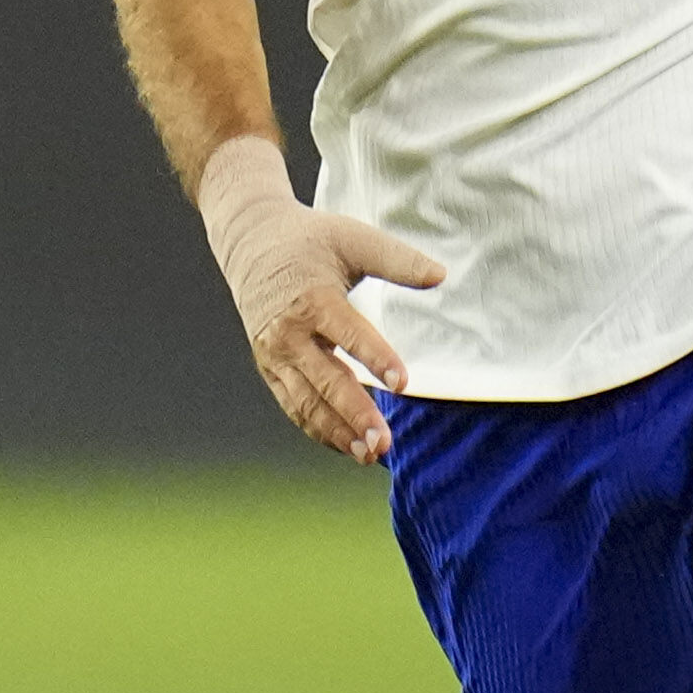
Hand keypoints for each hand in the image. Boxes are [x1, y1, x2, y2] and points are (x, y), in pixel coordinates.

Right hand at [196, 139, 439, 462]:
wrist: (250, 241)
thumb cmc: (311, 241)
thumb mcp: (354, 239)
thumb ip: (397, 260)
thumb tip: (442, 275)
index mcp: (312, 299)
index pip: (349, 334)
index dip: (377, 359)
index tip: (403, 383)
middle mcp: (289, 332)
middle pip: (325, 380)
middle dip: (355, 413)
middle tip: (384, 441)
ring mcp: (275, 354)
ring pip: (307, 402)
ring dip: (337, 431)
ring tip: (369, 454)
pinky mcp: (269, 367)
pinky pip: (294, 405)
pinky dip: (318, 429)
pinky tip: (347, 446)